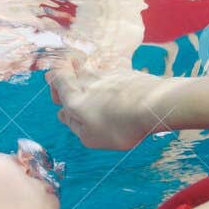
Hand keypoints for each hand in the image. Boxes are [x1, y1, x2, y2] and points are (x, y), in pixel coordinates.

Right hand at [45, 56, 169, 149]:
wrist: (154, 105)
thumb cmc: (119, 126)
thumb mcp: (90, 137)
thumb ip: (73, 124)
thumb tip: (62, 113)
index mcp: (74, 98)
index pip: (56, 78)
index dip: (54, 81)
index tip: (58, 91)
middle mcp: (87, 80)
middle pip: (71, 71)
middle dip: (68, 79)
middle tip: (75, 95)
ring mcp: (107, 74)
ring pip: (90, 72)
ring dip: (90, 81)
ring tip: (99, 100)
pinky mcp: (124, 72)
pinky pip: (110, 75)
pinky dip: (109, 83)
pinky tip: (117, 96)